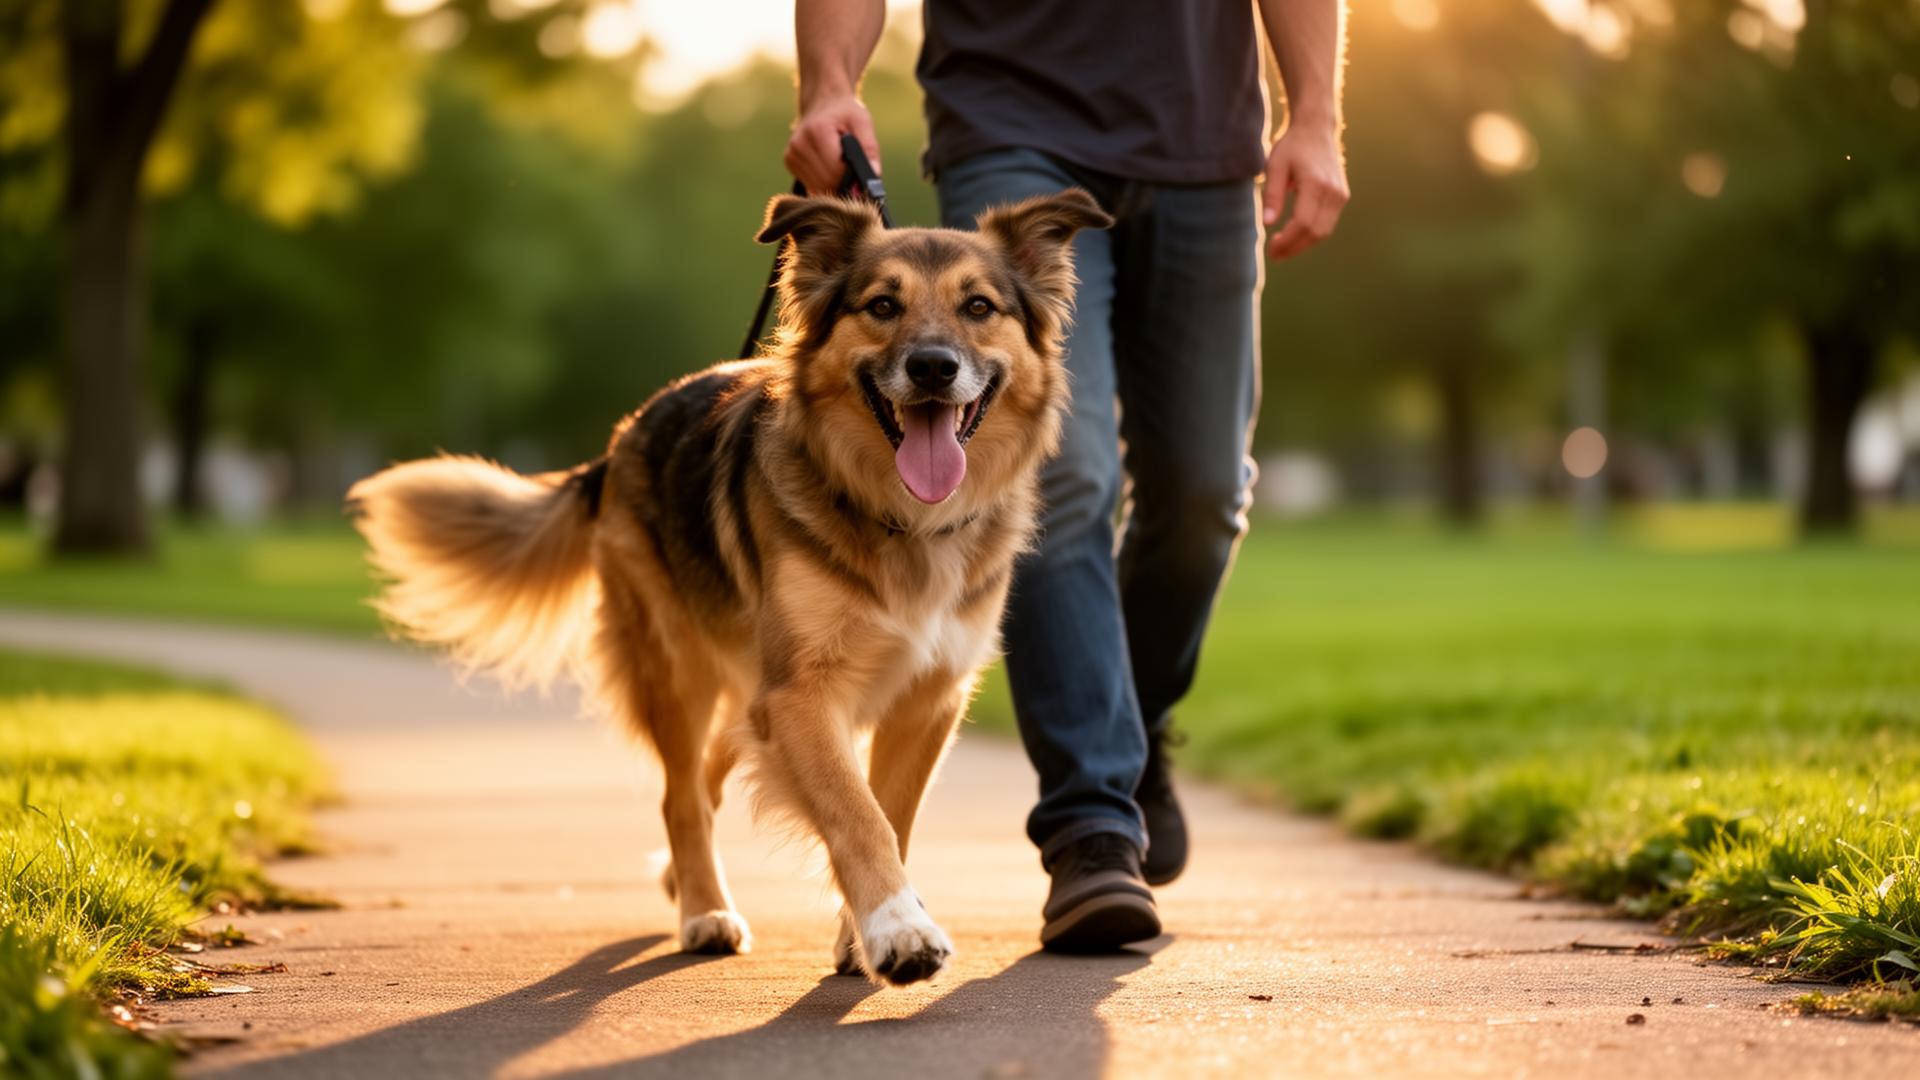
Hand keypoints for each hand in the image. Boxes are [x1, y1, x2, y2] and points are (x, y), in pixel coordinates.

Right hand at [785, 93, 881, 195]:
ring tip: (840, 165)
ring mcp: (791, 154)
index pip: (837, 171)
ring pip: (818, 188)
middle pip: (826, 183)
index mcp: (817, 132)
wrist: (823, 102)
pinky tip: (829, 167)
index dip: (852, 177)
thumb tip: (873, 174)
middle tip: (853, 171)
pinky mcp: (789, 162)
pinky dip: (824, 182)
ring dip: (834, 184)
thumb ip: (869, 148)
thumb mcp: (862, 122)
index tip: (861, 173)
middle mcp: (799, 145)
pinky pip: (811, 185)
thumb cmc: (845, 113)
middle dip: (844, 183)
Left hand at [1261, 120, 1349, 259]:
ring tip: (1282, 249)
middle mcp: (1332, 191)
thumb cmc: (1292, 146)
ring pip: (1324, 231)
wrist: (1317, 129)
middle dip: (1294, 247)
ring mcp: (1340, 194)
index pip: (1303, 222)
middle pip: (1315, 232)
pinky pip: (1328, 223)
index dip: (1287, 240)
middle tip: (1274, 255)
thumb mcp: (1275, 166)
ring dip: (1303, 244)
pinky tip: (1294, 236)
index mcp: (1315, 182)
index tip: (1271, 249)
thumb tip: (1268, 223)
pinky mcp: (1342, 196)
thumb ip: (1272, 194)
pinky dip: (1312, 234)